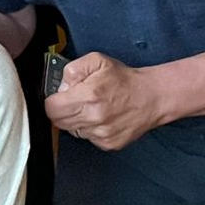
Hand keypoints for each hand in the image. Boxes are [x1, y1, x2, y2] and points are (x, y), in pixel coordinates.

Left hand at [45, 51, 167, 150]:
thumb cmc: (125, 79)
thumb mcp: (97, 61)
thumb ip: (72, 70)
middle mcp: (94, 117)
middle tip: (75, 101)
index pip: (52, 108)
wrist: (153, 97)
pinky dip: (90, 129)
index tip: (58, 98)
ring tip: (91, 108)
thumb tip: (60, 87)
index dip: (52, 102)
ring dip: (76, 120)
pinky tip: (101, 118)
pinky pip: (88, 138)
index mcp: (89, 95)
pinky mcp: (109, 143)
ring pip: (72, 130)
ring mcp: (102, 133)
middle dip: (62, 111)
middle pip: (59, 122)